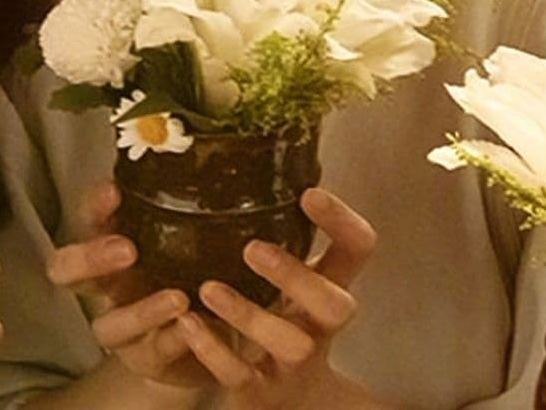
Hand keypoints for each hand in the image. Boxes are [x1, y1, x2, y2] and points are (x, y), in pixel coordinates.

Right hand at [45, 182, 200, 386]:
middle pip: (69, 271)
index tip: (114, 191)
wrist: (217, 333)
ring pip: (108, 324)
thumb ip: (202, 202)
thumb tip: (231, 149)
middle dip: (90, 258)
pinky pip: (152, 354)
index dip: (93, 206)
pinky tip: (192, 328)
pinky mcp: (147, 360)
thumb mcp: (202, 231)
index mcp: (113, 244)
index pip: (88, 219)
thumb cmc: (200, 268)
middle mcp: (106, 285)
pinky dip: (171, 341)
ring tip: (178, 298)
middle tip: (126, 249)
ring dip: (140, 311)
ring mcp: (123, 327)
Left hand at [175, 188, 384, 408]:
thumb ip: (284, 235)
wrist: (289, 402)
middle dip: (297, 276)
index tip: (308, 193)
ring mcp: (293, 363)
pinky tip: (187, 323)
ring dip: (248, 314)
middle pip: (335, 305)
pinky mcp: (260, 391)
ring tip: (207, 288)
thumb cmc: (283, 322)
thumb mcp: (293, 281)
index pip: (358, 250)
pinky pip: (240, 375)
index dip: (343, 222)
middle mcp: (320, 326)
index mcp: (331, 286)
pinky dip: (212, 350)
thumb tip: (257, 160)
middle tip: (253, 247)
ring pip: (290, 344)